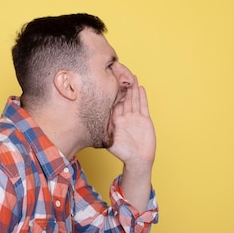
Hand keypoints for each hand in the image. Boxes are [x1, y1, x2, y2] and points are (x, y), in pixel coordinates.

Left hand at [107, 76, 155, 210]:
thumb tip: (88, 125)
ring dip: (132, 88)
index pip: (113, 103)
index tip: (108, 82)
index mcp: (116, 120)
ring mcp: (135, 117)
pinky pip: (143, 106)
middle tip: (120, 73)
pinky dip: (142, 97)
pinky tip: (140, 88)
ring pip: (133, 99)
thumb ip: (102, 133)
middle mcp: (125, 117)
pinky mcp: (145, 119)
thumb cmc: (123, 153)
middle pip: (124, 98)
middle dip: (123, 86)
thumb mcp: (109, 141)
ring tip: (131, 76)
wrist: (138, 160)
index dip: (112, 93)